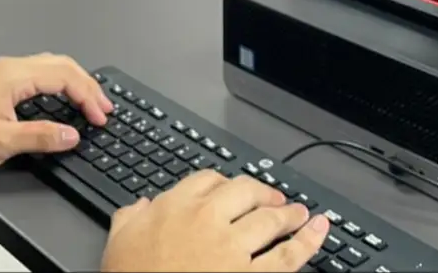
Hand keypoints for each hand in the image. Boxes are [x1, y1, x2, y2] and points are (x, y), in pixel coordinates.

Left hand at [0, 53, 112, 172]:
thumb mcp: (2, 142)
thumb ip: (41, 137)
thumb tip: (73, 135)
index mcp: (14, 76)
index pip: (64, 76)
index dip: (87, 96)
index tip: (100, 118)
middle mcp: (12, 67)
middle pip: (62, 65)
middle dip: (87, 85)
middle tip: (105, 109)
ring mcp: (6, 72)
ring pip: (52, 66)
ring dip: (75, 83)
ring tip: (92, 103)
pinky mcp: (1, 81)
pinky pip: (41, 74)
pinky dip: (61, 84)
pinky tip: (66, 99)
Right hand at [101, 170, 328, 271]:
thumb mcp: (118, 245)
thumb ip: (129, 219)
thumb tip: (139, 206)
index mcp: (174, 207)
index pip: (207, 180)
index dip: (224, 183)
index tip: (230, 188)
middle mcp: (208, 220)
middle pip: (244, 192)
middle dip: (262, 193)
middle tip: (273, 198)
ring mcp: (233, 248)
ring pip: (270, 220)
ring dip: (289, 214)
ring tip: (300, 214)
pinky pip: (288, 256)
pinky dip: (309, 241)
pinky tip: (319, 231)